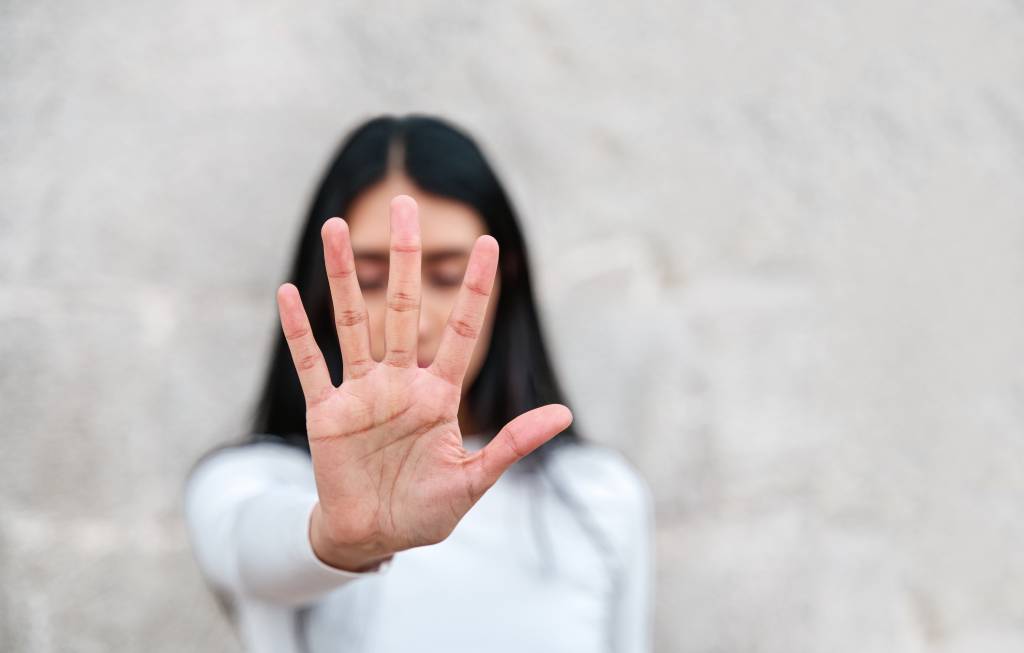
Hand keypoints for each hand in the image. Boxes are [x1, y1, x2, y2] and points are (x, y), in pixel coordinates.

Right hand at [276, 195, 572, 570]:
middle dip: (407, 257)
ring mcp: (361, 394)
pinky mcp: (326, 414)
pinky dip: (298, 331)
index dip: (474, 288)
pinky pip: (310, 365)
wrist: (374, 539)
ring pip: (352, 322)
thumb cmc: (425, 511)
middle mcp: (399, 383)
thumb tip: (565, 413)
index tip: (489, 244)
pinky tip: (287, 291)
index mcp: (438, 395)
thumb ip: (513, 444)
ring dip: (344, 276)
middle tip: (405, 204)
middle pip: (404, 307)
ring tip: (336, 227)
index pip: (461, 330)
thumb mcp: (473, 481)